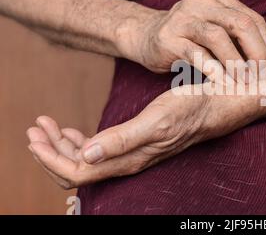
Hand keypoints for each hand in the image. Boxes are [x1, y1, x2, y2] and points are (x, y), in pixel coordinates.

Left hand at [26, 84, 262, 188]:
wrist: (219, 105)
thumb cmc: (192, 109)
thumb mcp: (157, 120)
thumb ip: (122, 140)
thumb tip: (86, 155)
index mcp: (128, 158)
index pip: (78, 172)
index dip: (51, 158)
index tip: (34, 134)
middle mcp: (127, 161)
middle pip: (77, 170)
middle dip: (50, 152)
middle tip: (35, 127)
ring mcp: (132, 153)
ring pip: (87, 161)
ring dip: (62, 146)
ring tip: (47, 125)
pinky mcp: (137, 142)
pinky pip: (100, 151)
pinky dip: (80, 141)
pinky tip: (74, 130)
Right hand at [124, 0, 265, 81]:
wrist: (145, 36)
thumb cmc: (189, 37)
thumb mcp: (215, 29)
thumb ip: (240, 37)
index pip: (252, 19)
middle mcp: (201, 1)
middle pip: (240, 23)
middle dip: (258, 52)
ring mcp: (182, 17)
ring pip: (218, 37)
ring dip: (237, 62)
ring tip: (247, 82)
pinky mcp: (168, 37)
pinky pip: (195, 53)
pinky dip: (212, 69)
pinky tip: (223, 83)